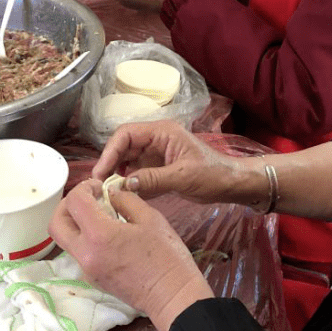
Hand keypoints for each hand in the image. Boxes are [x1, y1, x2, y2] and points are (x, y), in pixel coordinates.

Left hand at [50, 180, 213, 330]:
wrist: (172, 295)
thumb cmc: (167, 256)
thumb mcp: (150, 218)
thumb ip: (125, 200)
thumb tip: (111, 193)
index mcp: (99, 234)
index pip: (74, 202)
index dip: (84, 187)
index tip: (100, 187)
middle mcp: (85, 253)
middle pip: (56, 223)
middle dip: (68, 206)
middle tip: (89, 199)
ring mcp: (87, 269)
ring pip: (65, 240)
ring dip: (75, 223)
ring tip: (101, 216)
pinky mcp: (92, 279)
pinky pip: (79, 253)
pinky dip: (86, 239)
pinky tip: (109, 236)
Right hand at [94, 120, 258, 201]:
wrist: (232, 184)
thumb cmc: (213, 174)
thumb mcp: (184, 176)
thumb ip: (154, 179)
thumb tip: (124, 184)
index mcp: (162, 132)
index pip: (126, 135)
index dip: (110, 152)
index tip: (101, 173)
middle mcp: (156, 141)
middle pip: (123, 147)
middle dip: (109, 165)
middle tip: (99, 187)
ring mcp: (156, 155)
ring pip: (127, 162)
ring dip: (117, 176)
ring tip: (107, 194)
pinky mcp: (158, 170)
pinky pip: (137, 175)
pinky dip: (128, 185)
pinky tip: (122, 197)